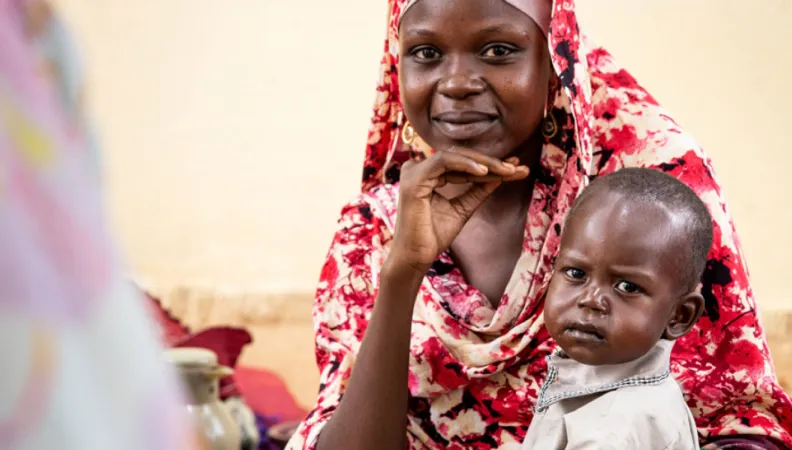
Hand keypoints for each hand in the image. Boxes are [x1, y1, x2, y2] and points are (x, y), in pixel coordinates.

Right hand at [388, 148, 529, 274]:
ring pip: (454, 156)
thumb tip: (501, 176)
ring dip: (484, 163)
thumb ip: (478, 191)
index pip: (462, 164)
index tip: (516, 169)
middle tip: (518, 167)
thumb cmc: (433, 236)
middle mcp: (418, 169)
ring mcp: (414, 172)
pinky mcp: (414, 179)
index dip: (490, 166)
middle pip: (460, 157)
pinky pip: (444, 162)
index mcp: (428, 175)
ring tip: (508, 169)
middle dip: (491, 162)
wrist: (416, 257)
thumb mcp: (462, 208)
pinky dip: (466, 164)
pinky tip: (485, 172)